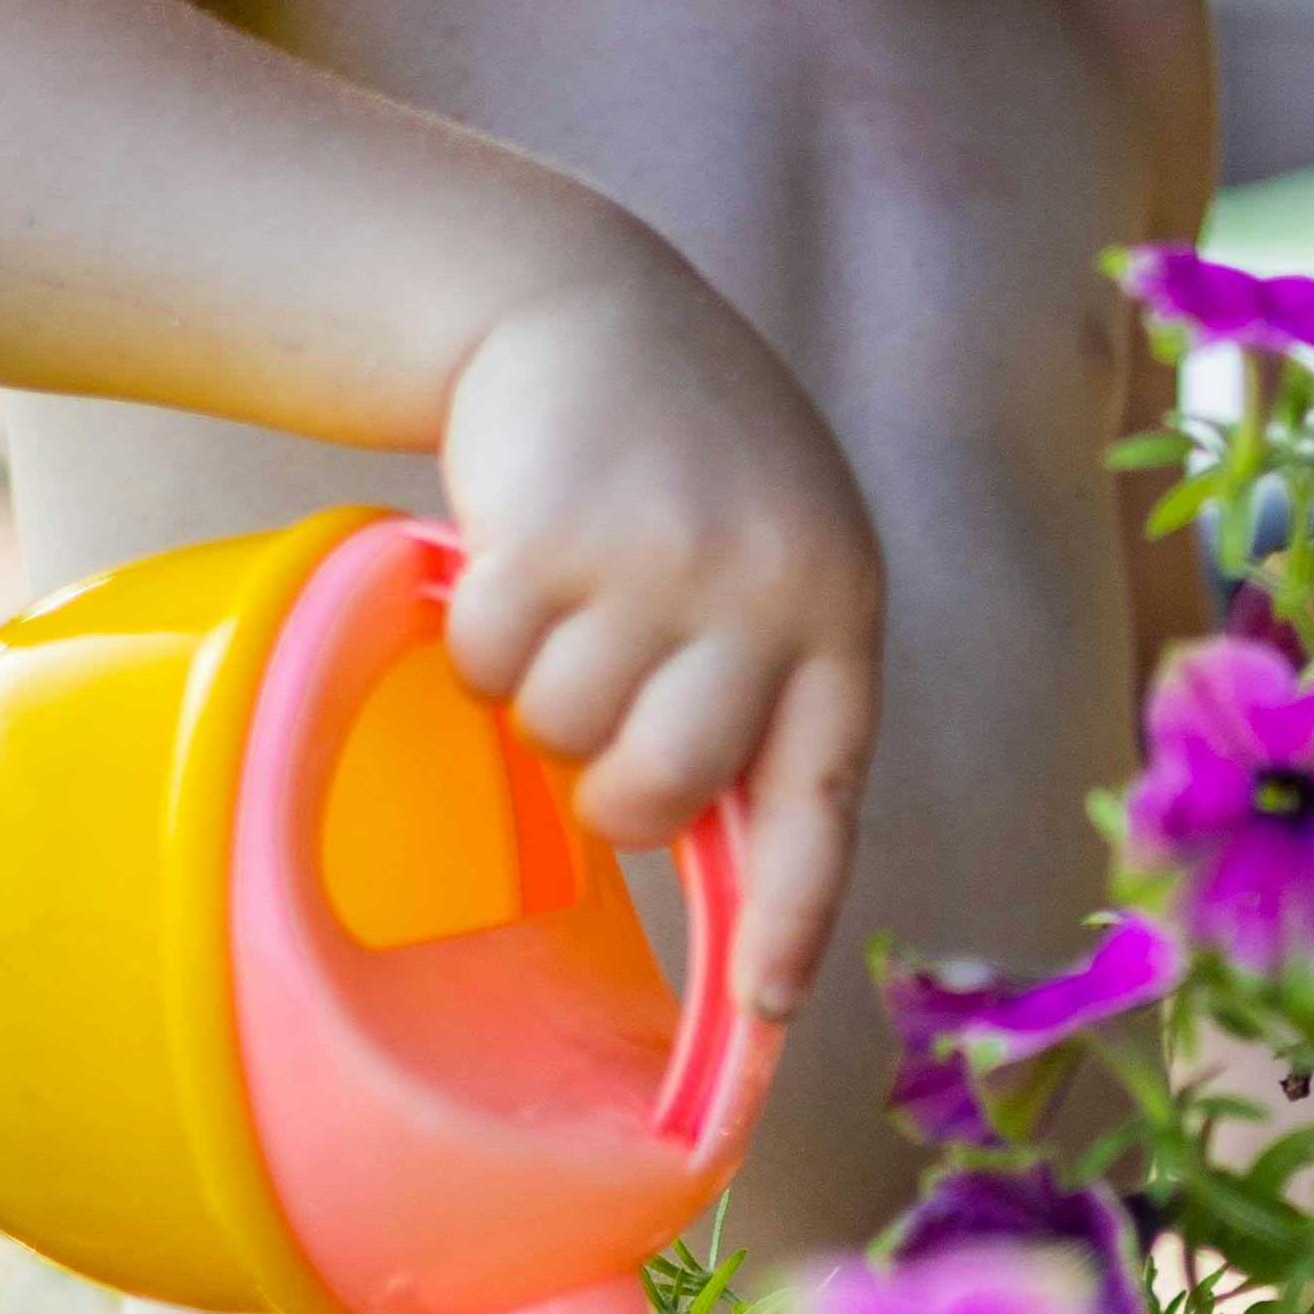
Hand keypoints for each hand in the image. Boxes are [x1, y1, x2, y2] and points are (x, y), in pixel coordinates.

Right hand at [435, 276, 882, 1021]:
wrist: (580, 301)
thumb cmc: (682, 465)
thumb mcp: (768, 557)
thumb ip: (763, 685)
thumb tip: (730, 870)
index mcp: (837, 609)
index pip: (824, 796)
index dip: (790, 915)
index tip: (762, 1012)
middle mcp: (766, 589)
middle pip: (661, 795)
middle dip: (609, 790)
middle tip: (598, 716)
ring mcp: (659, 559)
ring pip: (560, 736)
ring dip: (537, 691)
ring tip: (568, 590)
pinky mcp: (550, 531)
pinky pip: (487, 668)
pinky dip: (476, 636)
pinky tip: (509, 556)